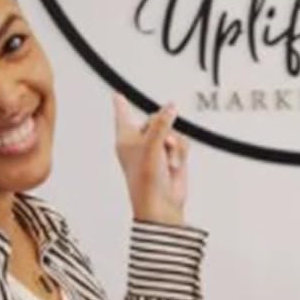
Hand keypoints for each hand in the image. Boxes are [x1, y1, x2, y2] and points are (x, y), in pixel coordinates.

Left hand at [115, 94, 187, 224]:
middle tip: (161, 143)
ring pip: (171, 130)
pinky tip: (174, 164)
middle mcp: (140, 143)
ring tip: (167, 161)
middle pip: (155, 119)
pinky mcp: (172, 157)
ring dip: (173, 145)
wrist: (161, 204)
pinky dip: (180, 152)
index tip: (117, 95)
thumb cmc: (145, 181)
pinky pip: (182, 142)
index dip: (121, 104)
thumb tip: (171, 107)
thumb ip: (161, 123)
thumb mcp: (151, 146)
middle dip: (162, 129)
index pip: (122, 116)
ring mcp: (157, 150)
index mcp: (126, 139)